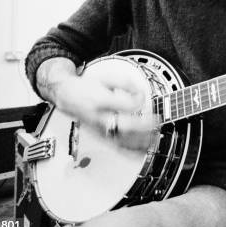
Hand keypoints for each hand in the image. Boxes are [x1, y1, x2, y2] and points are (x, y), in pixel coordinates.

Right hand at [39, 58, 157, 150]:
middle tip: (156, 121)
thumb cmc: (88, 87)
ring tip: (155, 135)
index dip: (138, 99)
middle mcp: (99, 118)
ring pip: (122, 140)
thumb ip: (125, 83)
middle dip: (143, 125)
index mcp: (100, 101)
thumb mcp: (105, 78)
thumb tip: (140, 93)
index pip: (124, 104)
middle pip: (124, 126)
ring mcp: (100, 130)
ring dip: (142, 140)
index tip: (142, 95)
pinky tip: (145, 147)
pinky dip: (134, 148)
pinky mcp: (102, 137)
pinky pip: (119, 146)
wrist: (69, 97)